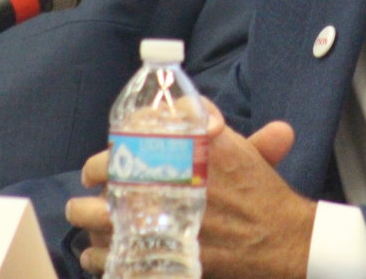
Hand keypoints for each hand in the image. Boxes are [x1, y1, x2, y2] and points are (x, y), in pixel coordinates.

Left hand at [67, 101, 314, 277]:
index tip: (104, 160)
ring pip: (99, 221)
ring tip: (85, 218)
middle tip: (91, 188)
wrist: (280, 238)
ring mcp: (158, 226)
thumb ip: (208, 121)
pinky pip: (111, 261)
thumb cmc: (260, 192)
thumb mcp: (240, 148)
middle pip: (107, 177)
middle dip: (94, 182)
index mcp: (183, 153)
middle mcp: (166, 185)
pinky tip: (97, 253)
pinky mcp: (159, 261)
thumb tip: (180, 104)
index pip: (128, 141)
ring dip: (87, 219)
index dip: (108, 153)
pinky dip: (99, 258)